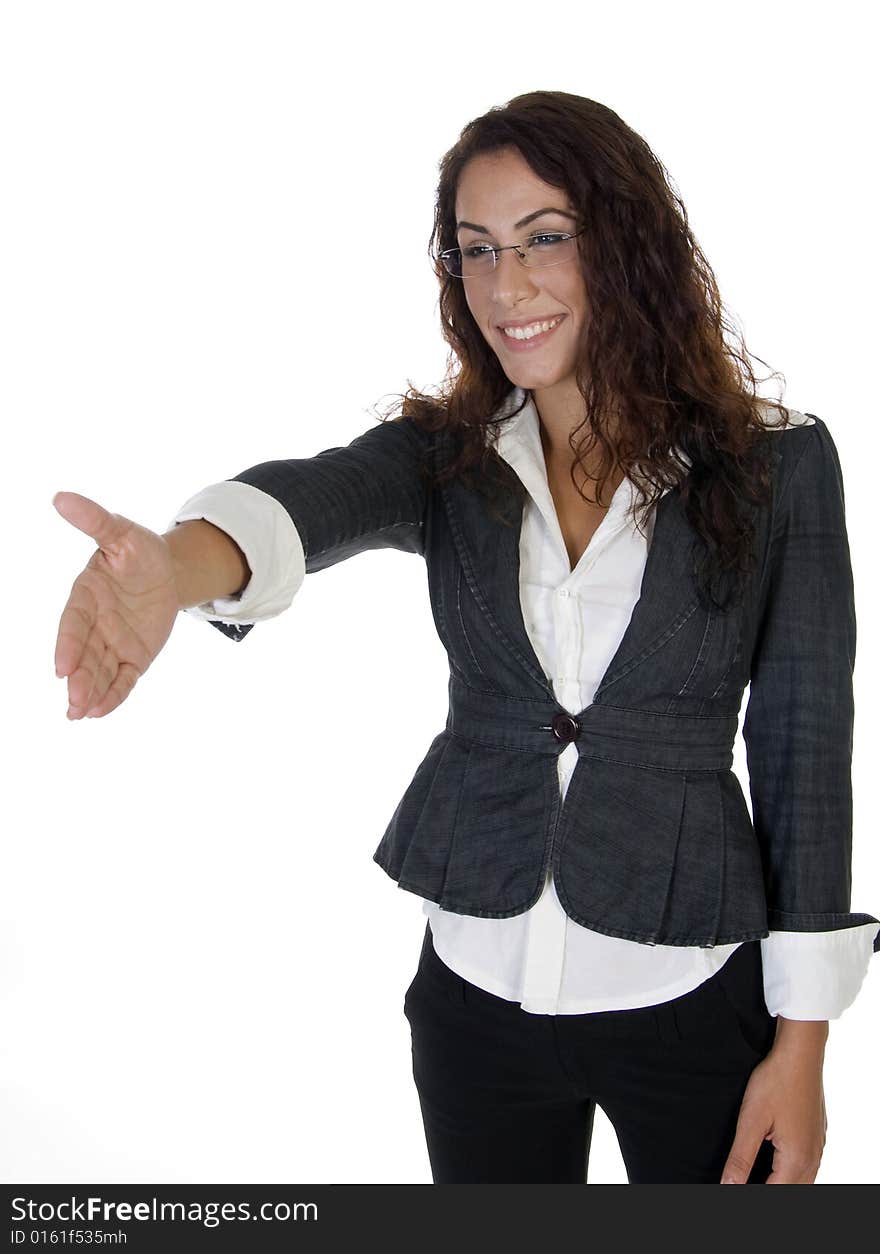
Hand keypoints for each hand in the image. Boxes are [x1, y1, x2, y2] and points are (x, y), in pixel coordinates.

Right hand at [53, 491, 179, 719]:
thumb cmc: (139, 549)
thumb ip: (95, 520)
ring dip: (89, 693)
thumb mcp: (121, 532)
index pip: (73, 624)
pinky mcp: (132, 657)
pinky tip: (100, 713)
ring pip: (98, 672)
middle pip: (83, 656)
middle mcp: (95, 624)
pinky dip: (113, 695)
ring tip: (79, 714)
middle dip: (78, 679)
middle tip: (73, 702)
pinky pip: (122, 680)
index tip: (61, 667)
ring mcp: (112, 643)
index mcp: (86, 596)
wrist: (167, 570)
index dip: (67, 645)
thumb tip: (61, 497)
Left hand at [719, 1042, 827, 1183]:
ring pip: (802, 1181)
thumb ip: (741, 1157)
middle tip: (742, 1180)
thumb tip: (729, 1185)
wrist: (800, 1053)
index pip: (774, 1193)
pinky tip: (775, 1162)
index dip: (750, 1191)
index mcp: (797, 1159)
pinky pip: (807, 1166)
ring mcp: (818, 1147)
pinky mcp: (817, 1135)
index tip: (733, 1186)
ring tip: (755, 1175)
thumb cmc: (776, 1082)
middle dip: (769, 1188)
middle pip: (791, 1190)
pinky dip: (791, 1172)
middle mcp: (813, 1158)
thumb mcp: (751, 1120)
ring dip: (780, 1182)